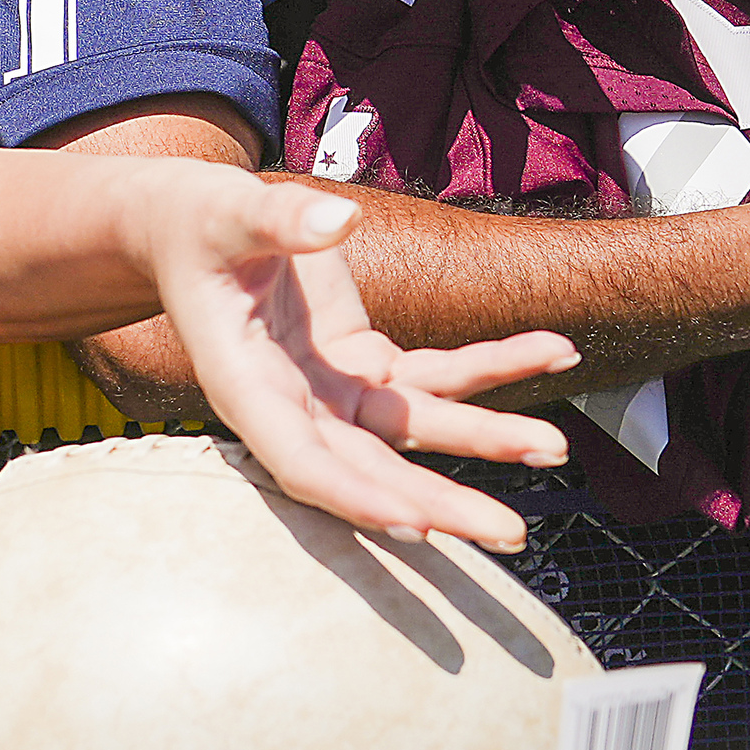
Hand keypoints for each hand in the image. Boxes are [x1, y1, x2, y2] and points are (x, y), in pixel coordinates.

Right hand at [130, 162, 574, 550]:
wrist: (194, 228)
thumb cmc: (197, 224)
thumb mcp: (225, 213)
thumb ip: (282, 219)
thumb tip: (340, 219)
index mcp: (247, 388)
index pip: (304, 462)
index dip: (357, 496)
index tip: (415, 524)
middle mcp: (296, 407)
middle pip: (375, 468)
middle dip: (443, 503)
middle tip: (510, 536)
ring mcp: (336, 391)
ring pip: (417, 429)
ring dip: (486, 439)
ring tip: (555, 448)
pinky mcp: (367, 365)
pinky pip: (438, 375)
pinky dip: (494, 366)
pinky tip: (553, 350)